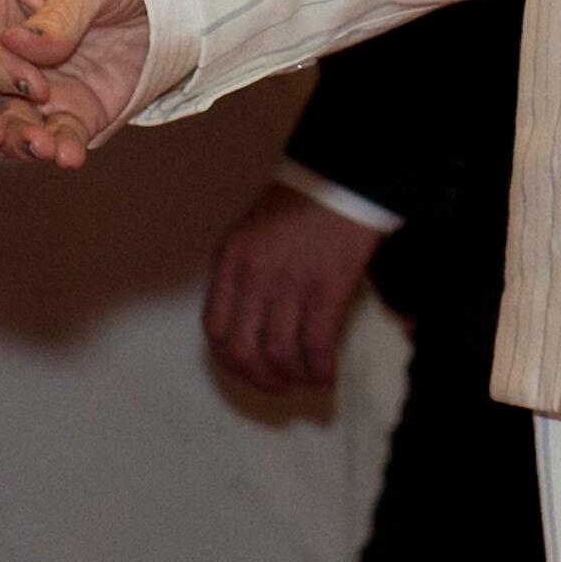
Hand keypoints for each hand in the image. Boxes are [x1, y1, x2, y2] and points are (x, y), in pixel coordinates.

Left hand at [204, 183, 381, 391]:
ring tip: (308, 381)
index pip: (215, 329)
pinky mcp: (327, 285)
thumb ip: (244, 275)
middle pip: (243, 350)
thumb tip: (250, 328)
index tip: (248, 371)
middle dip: (261, 379)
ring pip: (279, 353)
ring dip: (293, 377)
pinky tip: (328, 374)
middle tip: (280, 386)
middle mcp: (254, 274)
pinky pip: (316, 344)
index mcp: (231, 258)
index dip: (229, 362)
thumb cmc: (302, 202)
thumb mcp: (254, 232)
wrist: (345, 175)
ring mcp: (290, 281)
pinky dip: (320, 368)